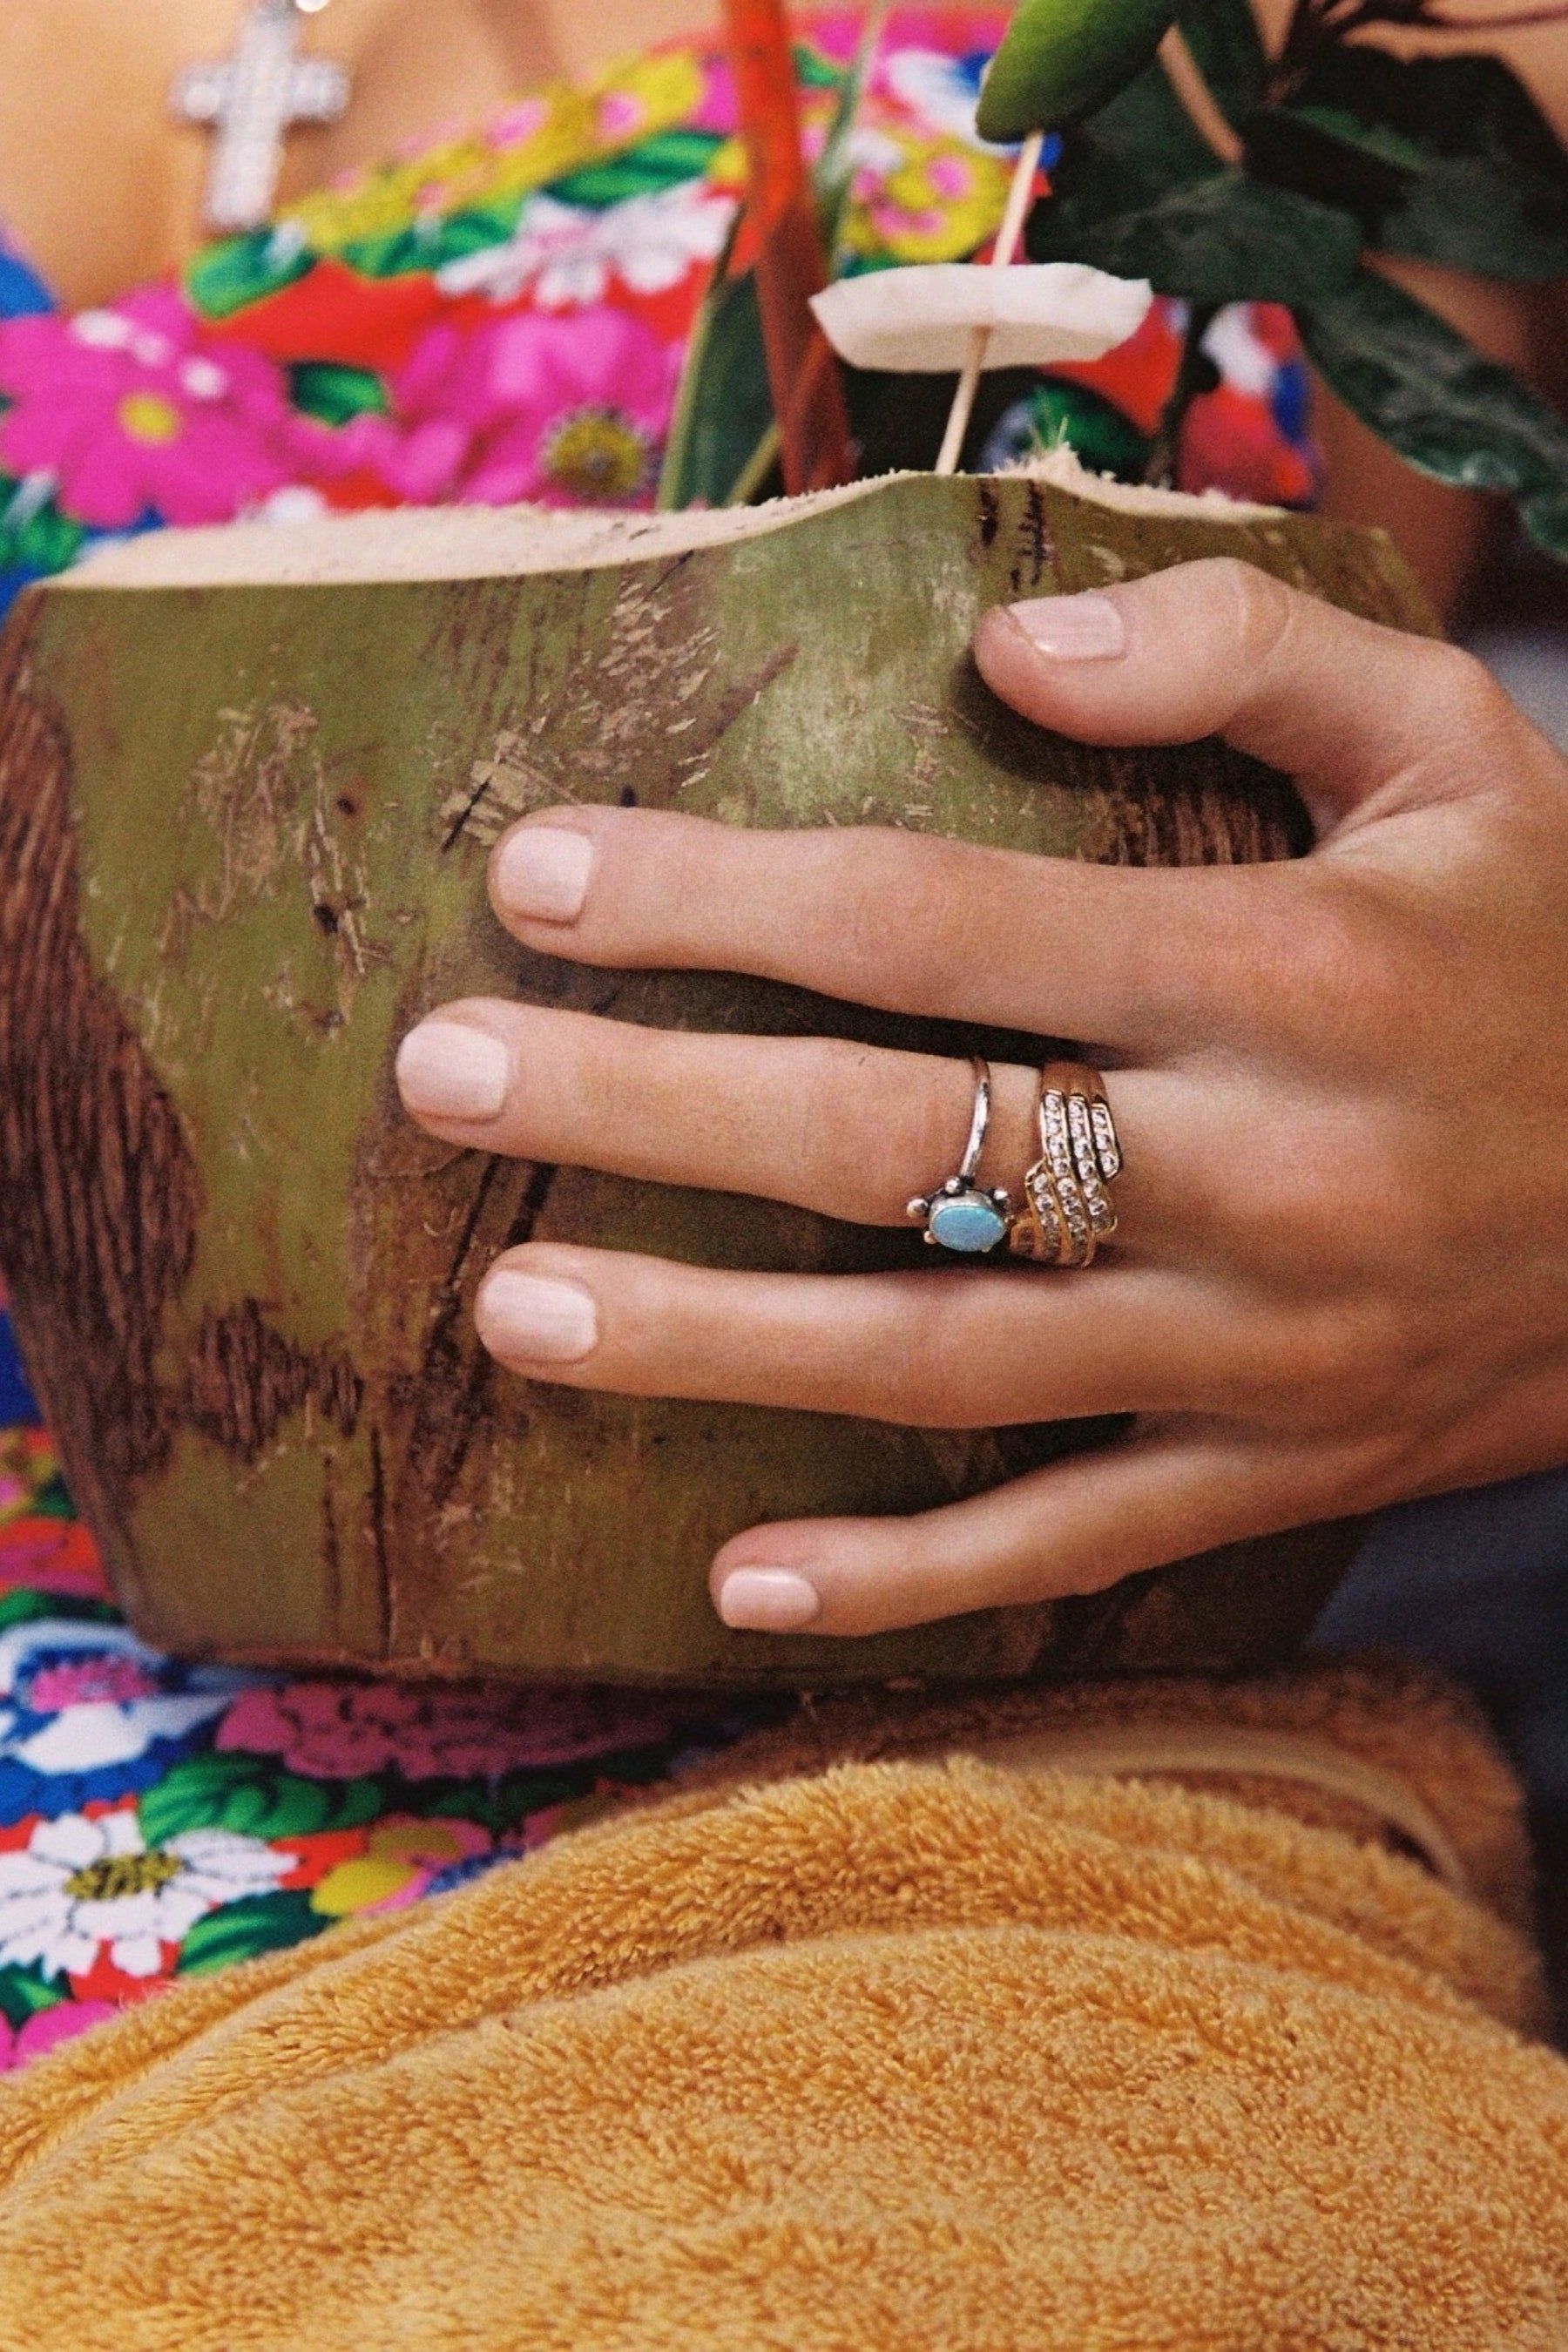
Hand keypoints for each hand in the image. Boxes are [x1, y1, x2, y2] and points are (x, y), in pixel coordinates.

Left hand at [395, 558, 1567, 1637]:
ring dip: (708, 1343)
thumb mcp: (1461, 744)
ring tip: (513, 1307)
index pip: (943, 922)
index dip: (720, 897)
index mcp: (1287, 967)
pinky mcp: (1270, 1474)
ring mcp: (1257, 1350)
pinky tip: (731, 1584)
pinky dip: (902, 1584)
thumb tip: (1007, 659)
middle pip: (893, 1144)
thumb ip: (1247, 650)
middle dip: (645, 1104)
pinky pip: (1068, 1551)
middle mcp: (1254, 1168)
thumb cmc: (1557, 949)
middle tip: (443, 1073)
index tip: (538, 874)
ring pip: (937, 1365)